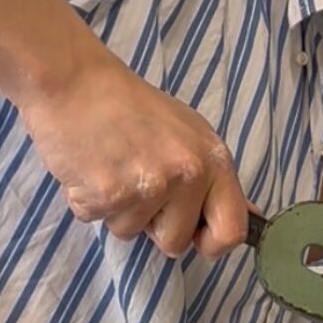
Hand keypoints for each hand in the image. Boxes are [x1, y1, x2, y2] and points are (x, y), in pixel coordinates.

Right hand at [17, 52, 249, 257]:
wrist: (72, 78)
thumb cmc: (129, 108)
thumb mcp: (190, 137)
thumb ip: (215, 182)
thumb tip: (249, 219)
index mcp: (214, 161)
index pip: (233, 231)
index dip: (212, 243)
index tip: (193, 235)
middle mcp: (188, 174)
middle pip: (176, 243)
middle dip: (152, 224)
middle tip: (136, 181)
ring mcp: (150, 184)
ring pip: (131, 233)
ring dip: (116, 209)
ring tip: (111, 166)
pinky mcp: (110, 192)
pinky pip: (96, 220)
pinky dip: (86, 200)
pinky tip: (88, 166)